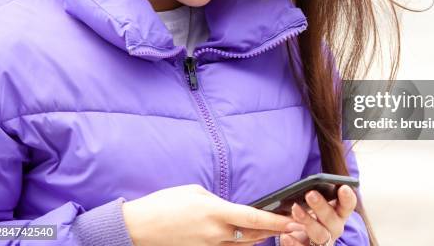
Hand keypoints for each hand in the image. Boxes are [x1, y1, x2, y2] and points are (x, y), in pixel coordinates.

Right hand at [122, 184, 300, 245]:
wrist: (139, 228)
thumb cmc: (164, 204)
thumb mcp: (195, 192)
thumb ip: (217, 201)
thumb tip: (230, 208)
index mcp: (215, 212)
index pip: (254, 217)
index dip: (276, 220)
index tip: (293, 220)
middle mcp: (215, 233)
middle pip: (253, 234)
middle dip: (275, 231)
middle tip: (294, 226)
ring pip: (243, 245)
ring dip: (259, 237)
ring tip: (274, 230)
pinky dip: (239, 243)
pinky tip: (247, 237)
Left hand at [280, 185, 357, 245]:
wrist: (301, 239)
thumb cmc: (309, 216)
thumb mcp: (314, 205)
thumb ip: (314, 197)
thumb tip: (303, 188)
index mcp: (338, 214)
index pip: (347, 205)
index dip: (347, 198)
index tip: (343, 187)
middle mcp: (334, 229)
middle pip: (332, 219)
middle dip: (322, 206)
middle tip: (310, 194)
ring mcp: (324, 243)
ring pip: (320, 235)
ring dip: (308, 222)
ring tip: (295, 209)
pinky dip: (294, 243)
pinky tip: (285, 236)